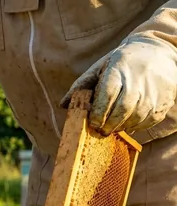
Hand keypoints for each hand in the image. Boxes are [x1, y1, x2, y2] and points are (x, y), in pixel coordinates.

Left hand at [61, 36, 176, 135]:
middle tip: (101, 131)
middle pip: (123, 108)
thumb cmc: (122, 62)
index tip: (92, 124)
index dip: (99, 112)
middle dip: (109, 124)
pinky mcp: (165, 99)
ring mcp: (154, 90)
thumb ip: (82, 85)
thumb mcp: (101, 67)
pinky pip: (150, 119)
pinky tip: (128, 124)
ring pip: (138, 116)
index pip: (108, 94)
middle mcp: (138, 79)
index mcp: (119, 69)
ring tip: (113, 127)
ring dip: (123, 126)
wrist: (159, 51)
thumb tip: (63, 105)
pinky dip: (138, 126)